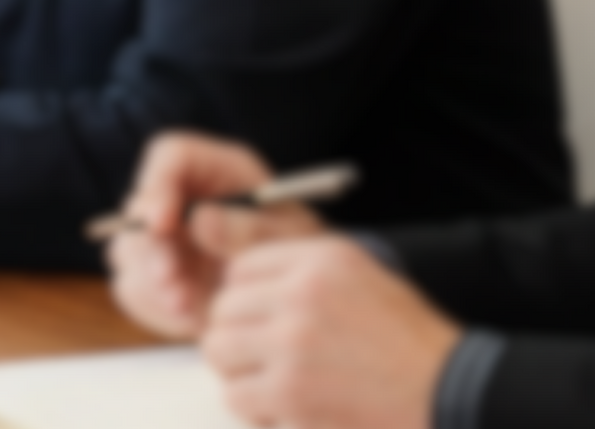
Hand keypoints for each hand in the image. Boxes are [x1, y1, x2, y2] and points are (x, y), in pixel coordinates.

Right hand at [110, 131, 325, 339]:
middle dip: (151, 249)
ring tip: (189, 308)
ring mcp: (164, 234)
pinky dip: (156, 307)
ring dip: (152, 283)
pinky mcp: (154, 270)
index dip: (157, 185)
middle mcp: (182, 195)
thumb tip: (198, 221)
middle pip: (138, 207)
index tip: (161, 223)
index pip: (171, 155)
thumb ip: (250, 228)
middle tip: (171, 283)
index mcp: (218, 170)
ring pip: (128, 251)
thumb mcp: (291, 239)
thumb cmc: (305, 257)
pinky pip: (133, 287)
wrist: (300, 298)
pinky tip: (190, 318)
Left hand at [200, 237, 456, 428]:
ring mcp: (292, 344)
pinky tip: (290, 411)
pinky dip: (257, 408)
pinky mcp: (290, 393)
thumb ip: (302, 274)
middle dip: (239, 338)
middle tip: (268, 361)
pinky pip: (236, 395)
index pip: (241, 269)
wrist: (454, 394)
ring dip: (241, 373)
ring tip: (277, 385)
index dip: (246, 300)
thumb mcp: (365, 280)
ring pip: (219, 352)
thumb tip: (231, 281)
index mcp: (322, 260)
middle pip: (222, 310)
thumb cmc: (411, 344)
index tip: (265, 323)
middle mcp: (302, 294)